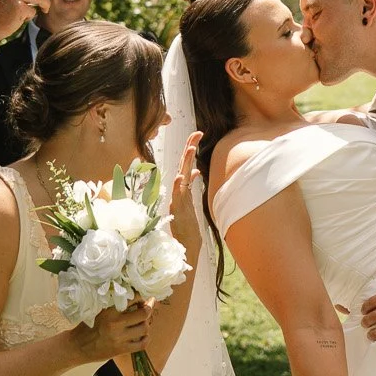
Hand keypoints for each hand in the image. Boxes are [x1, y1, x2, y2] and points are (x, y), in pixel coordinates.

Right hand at [77, 297, 151, 364]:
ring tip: (142, 322)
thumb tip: (131, 298)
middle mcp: (116, 323)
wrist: (76, 346)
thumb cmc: (86, 327)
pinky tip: (143, 336)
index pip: (132, 299)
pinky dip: (146, 339)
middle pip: (143, 313)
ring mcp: (119, 337)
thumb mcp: (98, 311)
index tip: (142, 297)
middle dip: (148, 308)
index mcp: (109, 311)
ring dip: (146, 324)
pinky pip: (142, 344)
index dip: (141, 297)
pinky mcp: (120, 349)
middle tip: (147, 307)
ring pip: (144, 328)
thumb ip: (113, 306)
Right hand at [169, 131, 202, 250]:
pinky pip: (177, 196)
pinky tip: (179, 176)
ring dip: (185, 162)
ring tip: (190, 148)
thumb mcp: (190, 200)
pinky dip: (177, 186)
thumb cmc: (187, 222)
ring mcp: (178, 198)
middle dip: (189, 148)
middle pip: (184, 165)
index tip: (198, 134)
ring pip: (181, 176)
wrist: (186, 242)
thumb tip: (196, 171)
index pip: (187, 163)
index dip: (190, 148)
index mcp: (184, 186)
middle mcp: (179, 190)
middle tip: (197, 133)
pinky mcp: (178, 209)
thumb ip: (190, 185)